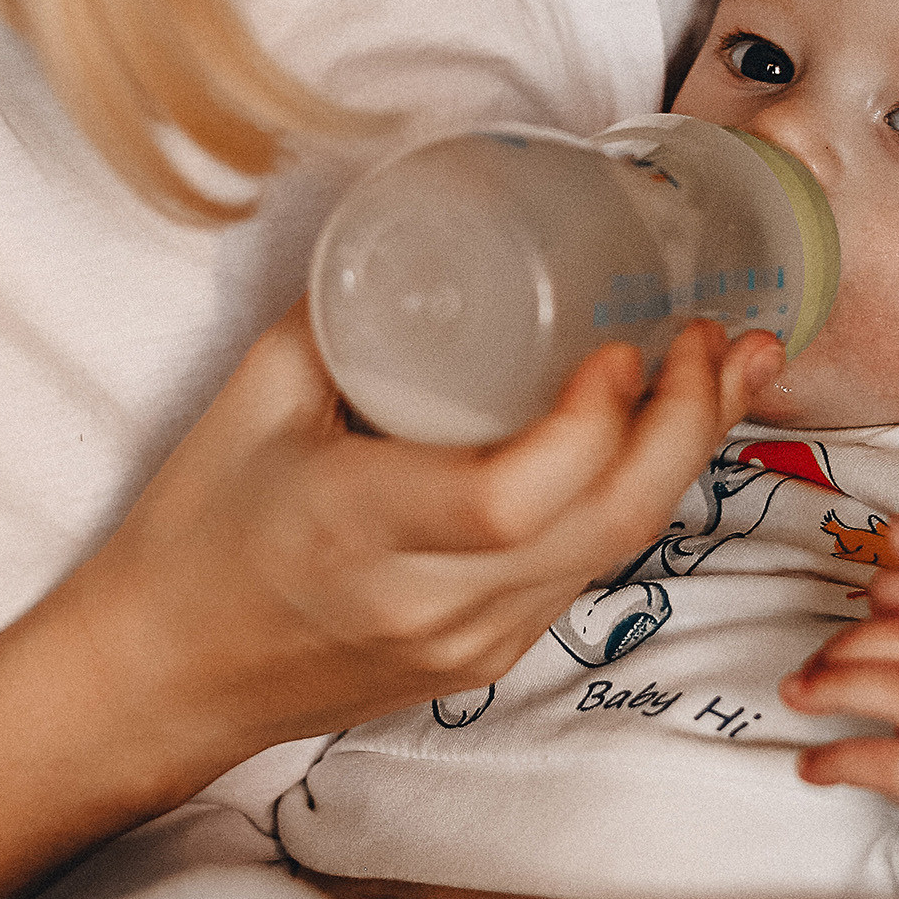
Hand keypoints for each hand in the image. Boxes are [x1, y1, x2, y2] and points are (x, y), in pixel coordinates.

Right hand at [68, 312, 783, 808]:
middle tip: (717, 335)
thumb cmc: (195, 535)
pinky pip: (590, 569)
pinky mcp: (489, 656)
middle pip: (604, 526)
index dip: (591, 422)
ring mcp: (471, 641)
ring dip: (688, 455)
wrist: (165, 678)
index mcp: (356, 533)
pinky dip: (640, 493)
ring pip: (618, 551)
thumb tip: (431, 220)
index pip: (511, 499)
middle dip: (688, 424)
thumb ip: (344, 311)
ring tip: (734, 366)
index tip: (623, 341)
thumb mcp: (249, 401)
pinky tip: (667, 432)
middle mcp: (430, 603)